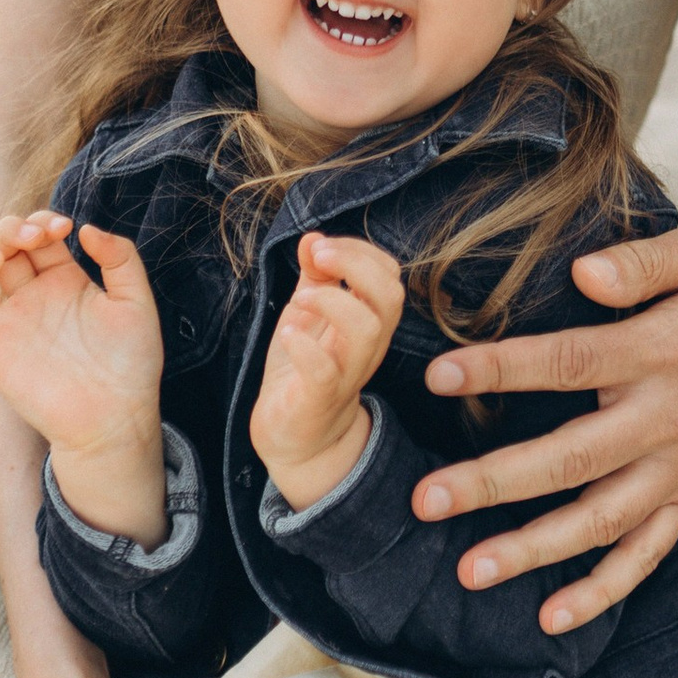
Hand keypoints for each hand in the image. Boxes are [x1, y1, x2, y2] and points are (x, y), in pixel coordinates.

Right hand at [0, 214, 163, 491]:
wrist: (118, 418)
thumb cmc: (131, 363)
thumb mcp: (137, 303)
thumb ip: (121, 259)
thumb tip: (87, 229)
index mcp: (60, 279)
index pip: (35, 235)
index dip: (40, 221)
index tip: (62, 226)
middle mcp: (29, 298)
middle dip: (7, 231)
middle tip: (33, 237)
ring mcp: (7, 329)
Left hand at [253, 233, 403, 507]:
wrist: (296, 440)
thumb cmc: (305, 372)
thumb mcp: (307, 314)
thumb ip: (314, 276)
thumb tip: (313, 237)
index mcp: (368, 320)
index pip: (388, 274)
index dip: (360, 250)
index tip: (320, 246)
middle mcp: (366, 346)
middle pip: (389, 296)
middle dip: (356, 264)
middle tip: (319, 256)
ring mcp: (346, 373)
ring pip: (366, 329)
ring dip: (333, 300)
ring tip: (302, 299)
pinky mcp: (319, 399)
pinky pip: (325, 372)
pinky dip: (305, 346)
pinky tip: (288, 334)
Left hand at [417, 226, 677, 630]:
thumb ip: (646, 262)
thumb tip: (583, 273)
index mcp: (661, 354)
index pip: (568, 361)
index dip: (502, 369)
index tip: (439, 375)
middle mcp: (665, 421)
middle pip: (569, 458)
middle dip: (493, 482)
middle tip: (427, 499)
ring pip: (599, 521)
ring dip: (533, 550)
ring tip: (471, 570)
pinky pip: (645, 554)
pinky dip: (602, 590)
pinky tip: (552, 615)